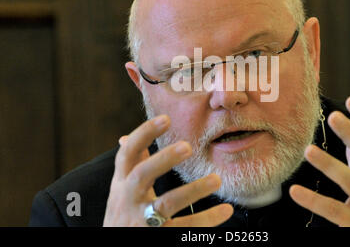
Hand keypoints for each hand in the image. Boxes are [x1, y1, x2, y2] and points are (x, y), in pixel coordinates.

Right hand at [103, 115, 233, 226]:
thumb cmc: (122, 215)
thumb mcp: (120, 190)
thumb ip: (129, 166)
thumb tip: (124, 137)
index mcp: (121, 183)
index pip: (126, 154)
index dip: (143, 134)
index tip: (166, 118)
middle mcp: (128, 200)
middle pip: (141, 175)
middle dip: (163, 159)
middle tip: (187, 146)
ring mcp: (141, 221)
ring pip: (166, 205)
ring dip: (192, 191)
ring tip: (216, 179)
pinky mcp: (157, 237)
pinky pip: (184, 229)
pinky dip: (207, 220)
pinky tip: (226, 210)